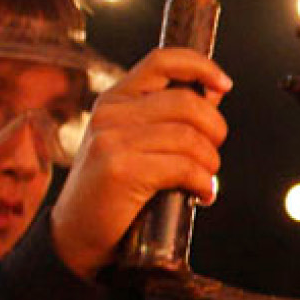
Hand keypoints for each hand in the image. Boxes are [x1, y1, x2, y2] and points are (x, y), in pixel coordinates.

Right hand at [50, 47, 230, 279]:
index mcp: (114, 100)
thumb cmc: (112, 193)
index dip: (200, 66)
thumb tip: (214, 93)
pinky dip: (203, 183)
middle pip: (187, 102)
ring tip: (205, 179)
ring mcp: (112, 140)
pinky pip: (184, 167)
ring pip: (190, 138)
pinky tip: (202, 194)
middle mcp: (110, 113)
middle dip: (215, 130)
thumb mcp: (133, 144)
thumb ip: (169, 118)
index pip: (161, 61)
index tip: (224, 84)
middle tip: (212, 155)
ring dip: (210, 163)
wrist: (75, 239)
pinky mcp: (120, 170)